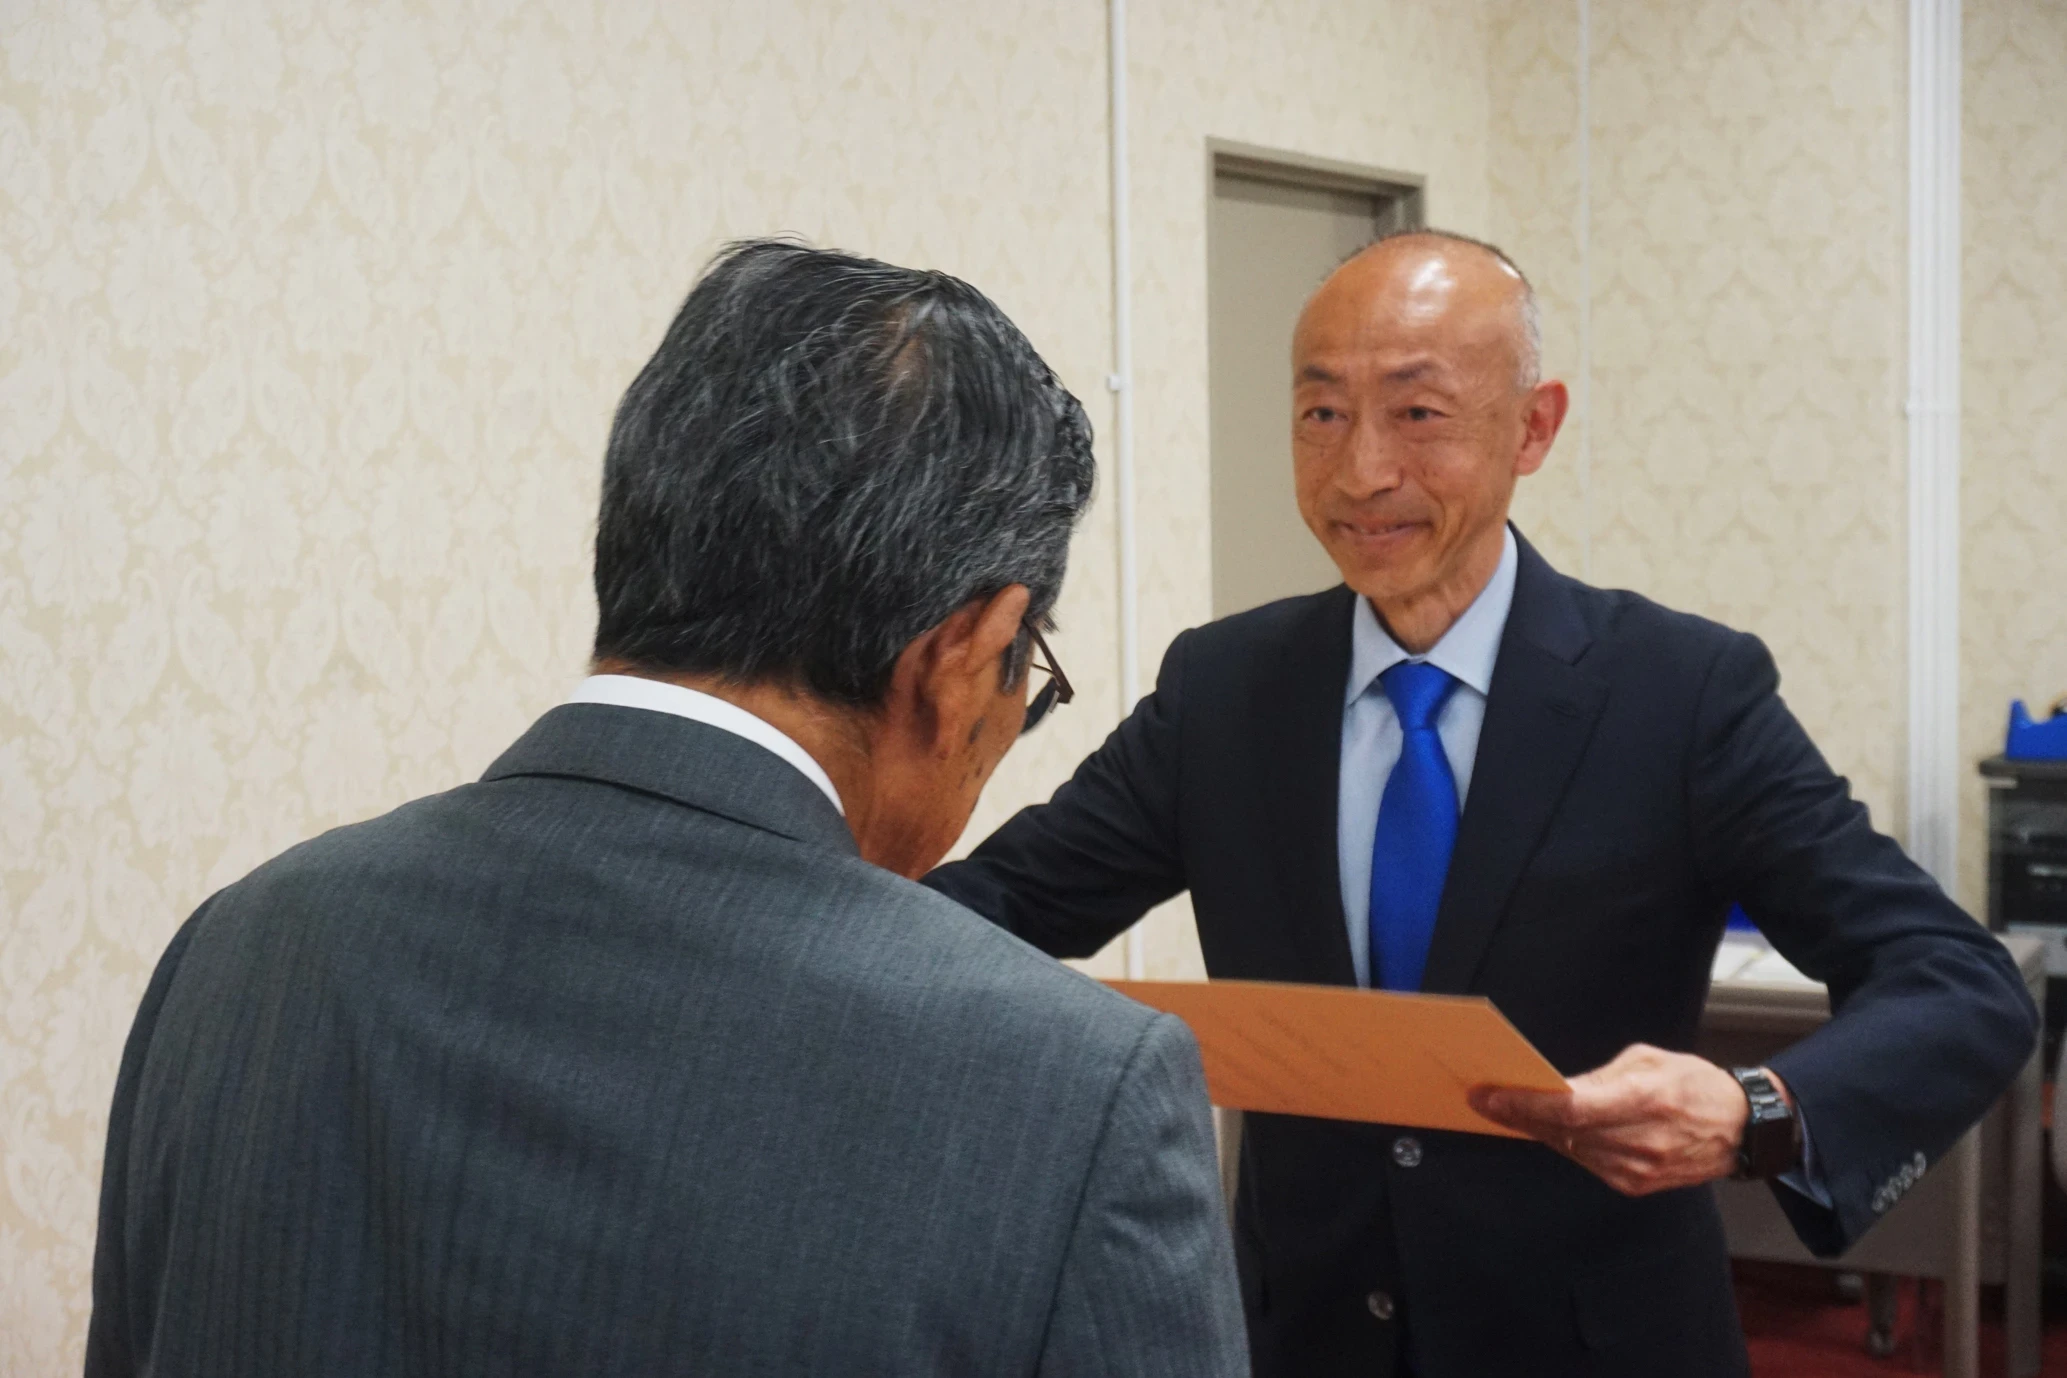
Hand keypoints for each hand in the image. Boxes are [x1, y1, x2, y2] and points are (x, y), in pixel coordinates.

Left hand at [1469, 1044, 1784, 1196]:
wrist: (1741, 1129)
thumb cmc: (1694, 1084)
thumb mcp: (1648, 1061)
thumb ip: (1599, 1077)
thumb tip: (1554, 1088)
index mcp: (1645, 1100)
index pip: (1570, 1108)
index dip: (1525, 1104)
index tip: (1490, 1094)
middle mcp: (1640, 1141)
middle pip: (1562, 1131)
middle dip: (1518, 1114)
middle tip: (1483, 1099)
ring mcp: (1638, 1168)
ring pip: (1569, 1149)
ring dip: (1535, 1130)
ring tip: (1504, 1109)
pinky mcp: (1635, 1184)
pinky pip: (1586, 1162)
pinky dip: (1563, 1143)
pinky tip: (1544, 1128)